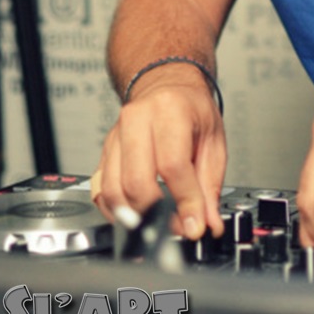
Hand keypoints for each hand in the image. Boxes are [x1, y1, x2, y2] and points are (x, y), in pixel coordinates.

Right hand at [92, 73, 225, 240]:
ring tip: (158, 223)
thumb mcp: (213, 141)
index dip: (184, 201)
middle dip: (156, 214)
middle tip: (176, 227)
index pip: (172, 165)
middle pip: (136, 180)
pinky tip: (136, 213)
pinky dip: (116, 210)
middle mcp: (137, 119)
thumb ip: (209, 185)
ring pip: (113, 189)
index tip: (193, 224)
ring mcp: (116, 134)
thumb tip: (207, 223)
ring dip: (135, 216)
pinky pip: (101, 189)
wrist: (167, 86)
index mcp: (170, 110)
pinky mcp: (104, 150)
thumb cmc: (191, 110)